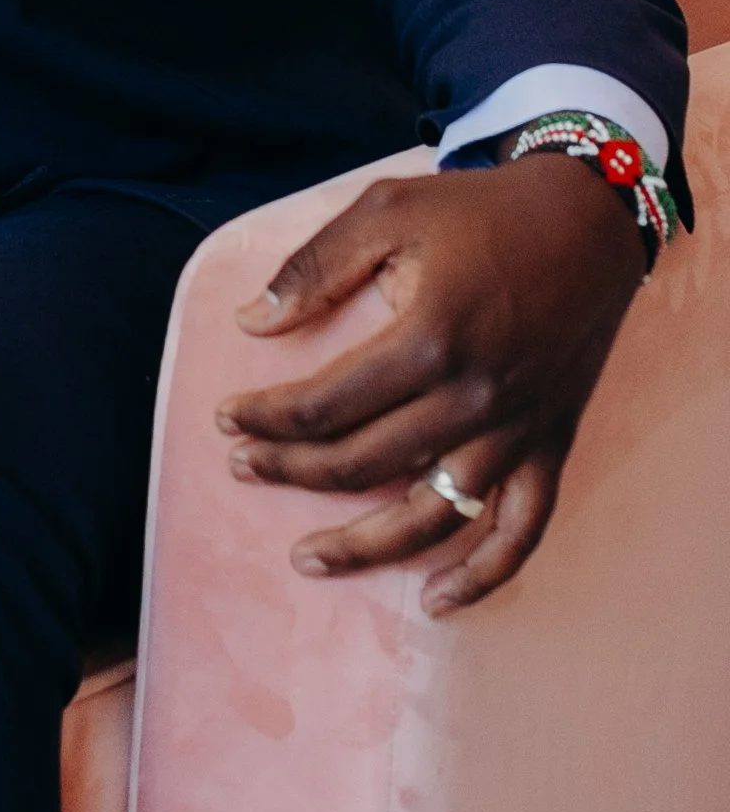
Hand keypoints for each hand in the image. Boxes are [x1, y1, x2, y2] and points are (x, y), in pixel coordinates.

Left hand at [215, 150, 648, 613]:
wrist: (586, 220)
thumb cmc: (477, 211)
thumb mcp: (385, 210)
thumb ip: (314, 266)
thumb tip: (250, 322)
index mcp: (428, 339)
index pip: (325, 405)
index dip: (266, 418)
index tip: (225, 419)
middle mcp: (473, 398)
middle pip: (365, 464)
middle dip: (291, 471)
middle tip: (242, 468)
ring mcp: (516, 431)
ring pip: (432, 517)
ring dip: (365, 547)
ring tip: (306, 557)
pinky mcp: (550, 447)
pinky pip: (521, 532)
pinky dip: (483, 577)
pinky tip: (438, 601)